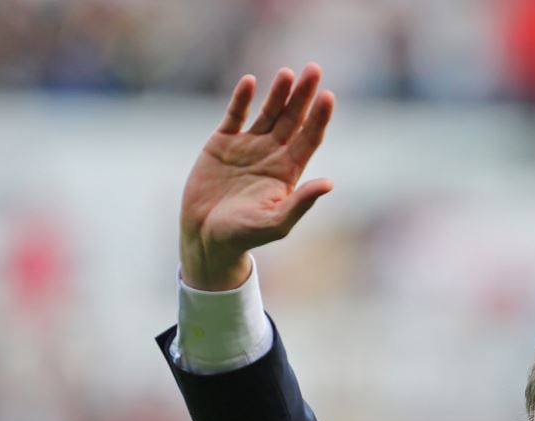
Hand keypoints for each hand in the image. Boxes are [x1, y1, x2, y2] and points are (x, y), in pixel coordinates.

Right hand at [179, 65, 336, 290]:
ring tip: (288, 73)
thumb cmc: (244, 236)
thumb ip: (301, 203)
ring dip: (278, 93)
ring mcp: (247, 146)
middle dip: (303, 95)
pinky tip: (250, 82)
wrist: (206, 237)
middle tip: (314, 69)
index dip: (319, 118)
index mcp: (288, 171)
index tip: (328, 97)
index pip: (309, 138)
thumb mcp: (276, 223)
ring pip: (267, 112)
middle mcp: (271, 154)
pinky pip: (235, 115)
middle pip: (292, 119)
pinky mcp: (221, 143)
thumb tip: (329, 183)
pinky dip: (241, 99)